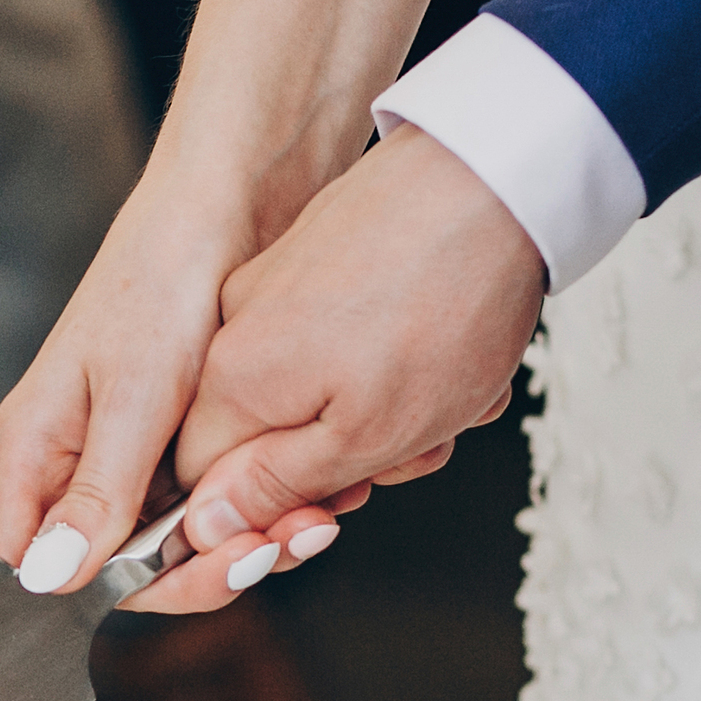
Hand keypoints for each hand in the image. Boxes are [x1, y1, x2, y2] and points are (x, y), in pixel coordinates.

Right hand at [0, 164, 360, 615]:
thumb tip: (46, 579)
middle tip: (258, 556)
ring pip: (169, 556)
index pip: (6, 570)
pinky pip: (210, 519)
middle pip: (105, 578)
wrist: (235, 201)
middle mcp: (74, 467)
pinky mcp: (183, 453)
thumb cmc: (163, 275)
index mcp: (33, 451)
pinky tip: (310, 505)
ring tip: (306, 524)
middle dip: (188, 579)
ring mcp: (129, 463)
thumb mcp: (134, 391)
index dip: (37, 624)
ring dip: (238, 553)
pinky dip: (259, 521)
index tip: (86, 657)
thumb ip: (96, 492)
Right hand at [172, 125, 542, 548]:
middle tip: (406, 454)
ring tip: (450, 402)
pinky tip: (451, 359)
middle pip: (266, 446)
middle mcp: (237, 333)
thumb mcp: (364, 435)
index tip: (325, 518)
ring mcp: (277, 292)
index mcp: (231, 384)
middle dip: (343, 467)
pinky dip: (398, 367)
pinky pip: (345, 350)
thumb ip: (276, 487)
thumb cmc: (442, 301)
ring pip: (317, 401)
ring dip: (388, 419)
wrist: (497, 175)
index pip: (203, 488)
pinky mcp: (320, 263)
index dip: (265, 516)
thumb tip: (209, 524)